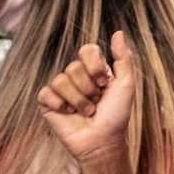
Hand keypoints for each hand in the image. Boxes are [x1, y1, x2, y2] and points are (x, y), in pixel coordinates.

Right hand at [38, 31, 135, 168]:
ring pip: (61, 80)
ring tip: (86, 112)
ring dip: (78, 100)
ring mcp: (61, 89)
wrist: (103, 141)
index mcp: (94, 69)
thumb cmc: (117, 114)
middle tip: (96, 102)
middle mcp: (76, 76)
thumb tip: (118, 32)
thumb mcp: (126, 84)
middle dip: (89, 88)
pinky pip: (47, 93)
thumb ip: (123, 58)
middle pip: (74, 67)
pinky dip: (61, 105)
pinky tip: (68, 114)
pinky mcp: (48, 103)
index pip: (87, 50)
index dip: (94, 66)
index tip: (105, 83)